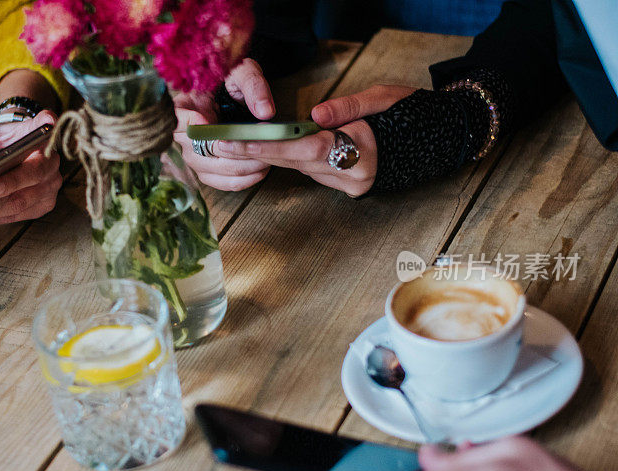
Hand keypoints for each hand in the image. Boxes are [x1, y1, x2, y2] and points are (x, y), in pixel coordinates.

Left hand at [0, 111, 61, 224]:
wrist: (4, 158)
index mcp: (38, 134)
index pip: (46, 126)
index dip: (48, 123)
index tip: (47, 120)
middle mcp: (51, 159)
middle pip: (36, 173)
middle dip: (12, 184)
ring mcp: (52, 183)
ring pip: (28, 198)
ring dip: (3, 205)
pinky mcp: (46, 203)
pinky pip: (24, 213)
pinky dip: (3, 214)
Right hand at [174, 58, 274, 190]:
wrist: (233, 93)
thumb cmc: (233, 79)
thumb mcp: (243, 72)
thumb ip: (253, 86)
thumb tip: (265, 112)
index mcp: (184, 106)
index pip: (175, 119)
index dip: (189, 123)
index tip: (206, 121)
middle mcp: (183, 135)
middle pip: (203, 149)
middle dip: (236, 149)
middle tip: (263, 144)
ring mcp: (194, 155)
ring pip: (215, 170)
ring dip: (243, 167)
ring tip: (267, 158)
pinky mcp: (207, 169)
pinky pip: (222, 182)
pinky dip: (243, 180)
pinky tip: (261, 171)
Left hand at [216, 85, 415, 195]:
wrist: (435, 143)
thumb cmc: (410, 117)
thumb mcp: (383, 100)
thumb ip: (347, 109)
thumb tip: (314, 116)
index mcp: (360, 155)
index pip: (305, 150)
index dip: (268, 146)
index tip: (237, 142)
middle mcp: (350, 175)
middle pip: (293, 163)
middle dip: (254, 154)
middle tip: (218, 146)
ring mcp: (347, 184)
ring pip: (298, 168)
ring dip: (264, 158)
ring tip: (229, 147)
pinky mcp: (345, 186)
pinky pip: (309, 171)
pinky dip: (286, 160)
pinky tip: (260, 152)